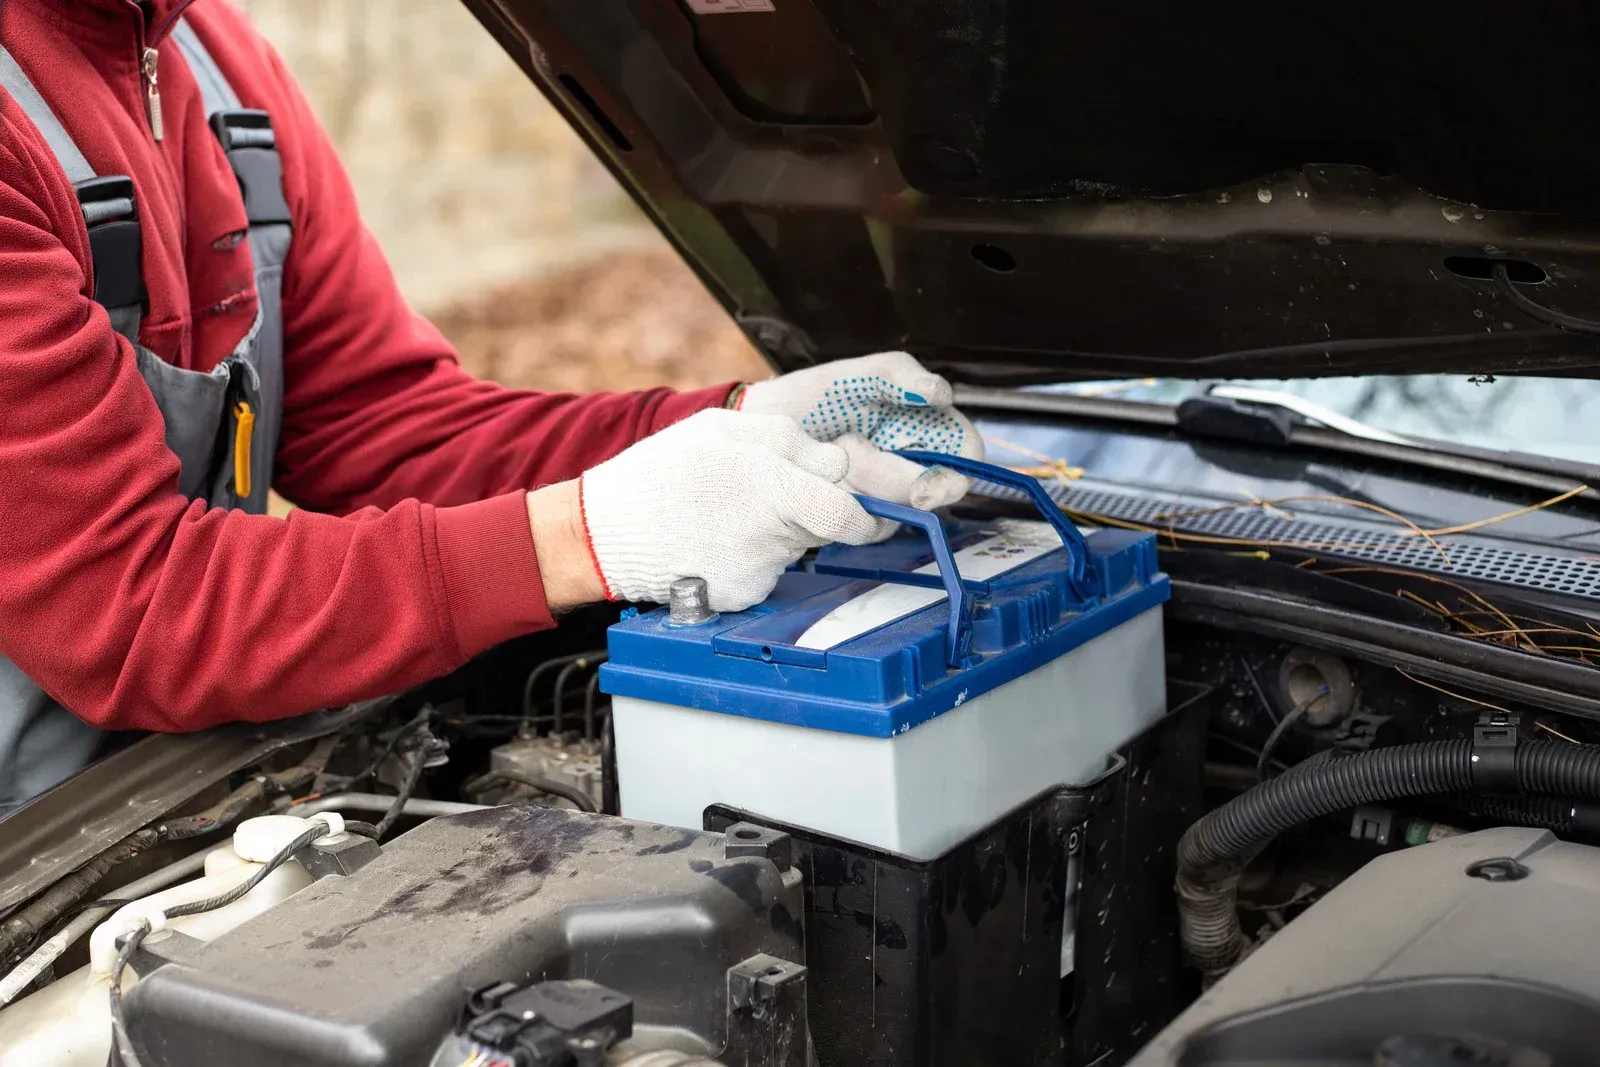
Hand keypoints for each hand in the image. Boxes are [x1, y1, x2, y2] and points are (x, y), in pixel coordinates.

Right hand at [528, 409, 886, 612]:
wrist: (604, 533)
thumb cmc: (661, 474)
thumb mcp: (722, 428)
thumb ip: (788, 440)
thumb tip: (835, 461)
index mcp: (772, 483)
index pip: (848, 512)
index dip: (863, 513)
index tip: (869, 511)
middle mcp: (771, 533)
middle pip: (826, 529)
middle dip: (819, 515)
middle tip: (782, 501)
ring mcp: (756, 570)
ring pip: (795, 547)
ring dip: (779, 531)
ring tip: (728, 515)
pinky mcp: (740, 596)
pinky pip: (766, 572)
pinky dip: (752, 558)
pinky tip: (717, 543)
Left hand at [732, 352, 984, 508]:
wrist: (759, 422)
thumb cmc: (812, 396)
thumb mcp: (855, 375)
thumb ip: (898, 375)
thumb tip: (942, 393)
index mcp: (922, 428)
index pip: (964, 453)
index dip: (959, 468)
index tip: (932, 477)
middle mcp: (909, 465)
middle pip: (934, 490)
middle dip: (895, 476)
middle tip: (854, 450)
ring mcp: (882, 495)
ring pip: (896, 507)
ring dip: (862, 480)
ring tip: (831, 449)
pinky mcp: (853, 519)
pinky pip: (864, 525)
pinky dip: (841, 500)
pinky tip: (820, 474)